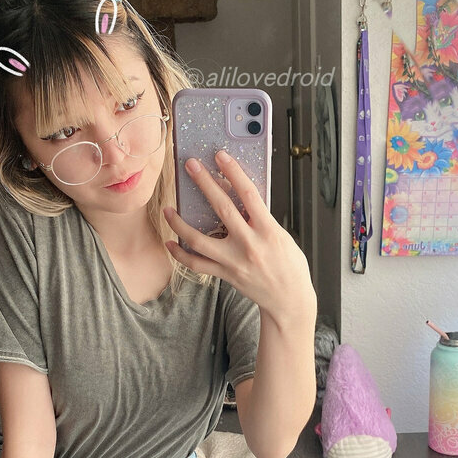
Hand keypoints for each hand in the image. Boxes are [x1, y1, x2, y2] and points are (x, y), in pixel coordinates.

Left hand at [162, 150, 315, 321]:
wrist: (289, 300)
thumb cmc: (289, 266)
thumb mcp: (281, 236)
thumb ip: (262, 220)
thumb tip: (241, 200)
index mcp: (268, 230)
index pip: (249, 194)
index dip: (234, 172)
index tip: (221, 156)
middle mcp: (249, 244)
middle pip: (222, 208)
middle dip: (204, 183)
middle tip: (190, 166)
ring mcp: (235, 261)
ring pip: (199, 239)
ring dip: (180, 223)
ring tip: (168, 210)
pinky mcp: (226, 274)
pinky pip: (197, 264)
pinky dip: (180, 254)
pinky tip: (171, 243)